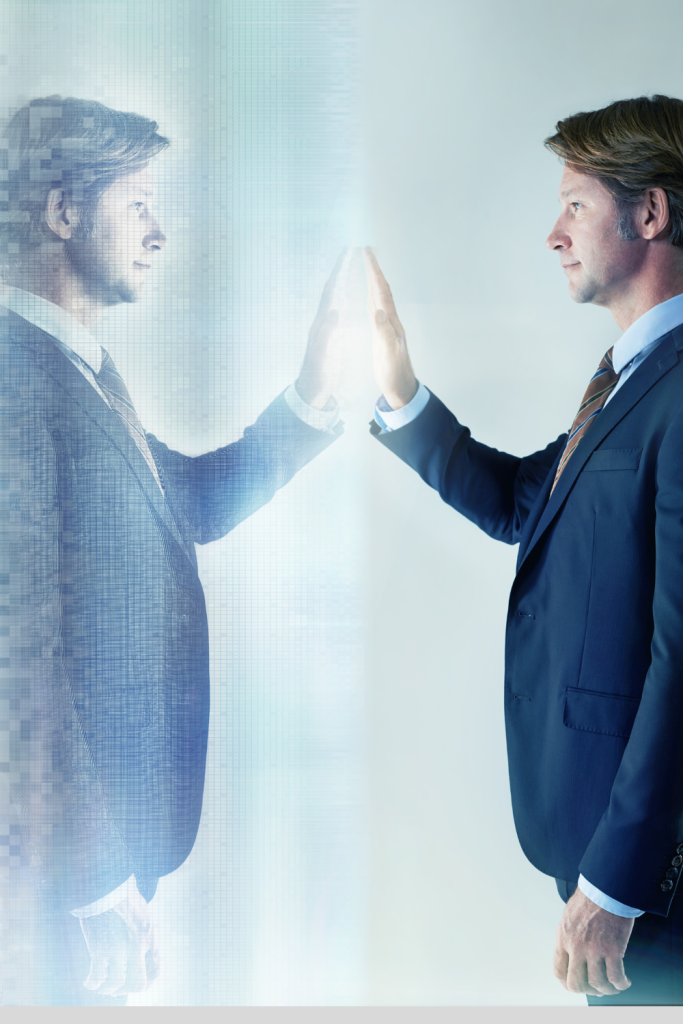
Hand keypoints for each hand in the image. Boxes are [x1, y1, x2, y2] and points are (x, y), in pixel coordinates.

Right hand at [79, 887, 159, 995]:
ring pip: (116, 985)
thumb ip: (140, 931)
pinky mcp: (100, 948)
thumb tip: (137, 949)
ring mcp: (120, 948)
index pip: (155, 970)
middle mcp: (139, 945)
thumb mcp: (140, 911)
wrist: (106, 882)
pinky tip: (88, 981)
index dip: (145, 981)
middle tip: (114, 987)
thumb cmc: (120, 894)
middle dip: (126, 989)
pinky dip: (92, 983)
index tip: (133, 981)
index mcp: (150, 935)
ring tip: (100, 986)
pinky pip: (98, 977)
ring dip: (107, 989)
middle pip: (138, 984)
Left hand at [295, 249, 349, 409]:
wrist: (310, 391)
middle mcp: (323, 320)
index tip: (347, 254)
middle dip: (340, 269)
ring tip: (349, 264)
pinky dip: (343, 296)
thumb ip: (328, 333)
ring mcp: (326, 326)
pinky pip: (338, 308)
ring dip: (342, 279)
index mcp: (323, 322)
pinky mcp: (330, 334)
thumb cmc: (317, 375)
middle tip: (350, 251)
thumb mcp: (323, 355)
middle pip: (332, 288)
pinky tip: (347, 294)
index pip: (332, 291)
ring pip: (334, 296)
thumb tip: (336, 310)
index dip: (339, 272)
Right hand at [363, 246, 417, 409]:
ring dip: (373, 281)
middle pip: (381, 289)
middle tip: (367, 251)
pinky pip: (376, 309)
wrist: (401, 387)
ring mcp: (387, 326)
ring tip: (368, 266)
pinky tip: (369, 296)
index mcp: (390, 321)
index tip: (367, 253)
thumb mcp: (388, 355)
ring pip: (379, 297)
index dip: (374, 271)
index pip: (381, 291)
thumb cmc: (394, 374)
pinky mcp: (382, 334)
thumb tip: (377, 312)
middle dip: (374, 269)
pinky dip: (371, 297)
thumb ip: (383, 333)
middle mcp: (390, 320)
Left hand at [553, 888, 633, 996]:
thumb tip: (572, 955)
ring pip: (598, 984)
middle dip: (587, 991)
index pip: (558, 971)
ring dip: (606, 990)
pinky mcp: (613, 949)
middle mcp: (576, 947)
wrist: (606, 888)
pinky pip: (616, 977)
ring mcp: (594, 950)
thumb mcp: (569, 917)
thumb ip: (569, 937)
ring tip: (612, 986)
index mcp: (563, 938)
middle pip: (576, 984)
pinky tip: (624, 982)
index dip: (568, 983)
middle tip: (596, 989)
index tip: (577, 985)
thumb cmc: (589, 899)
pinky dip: (621, 984)